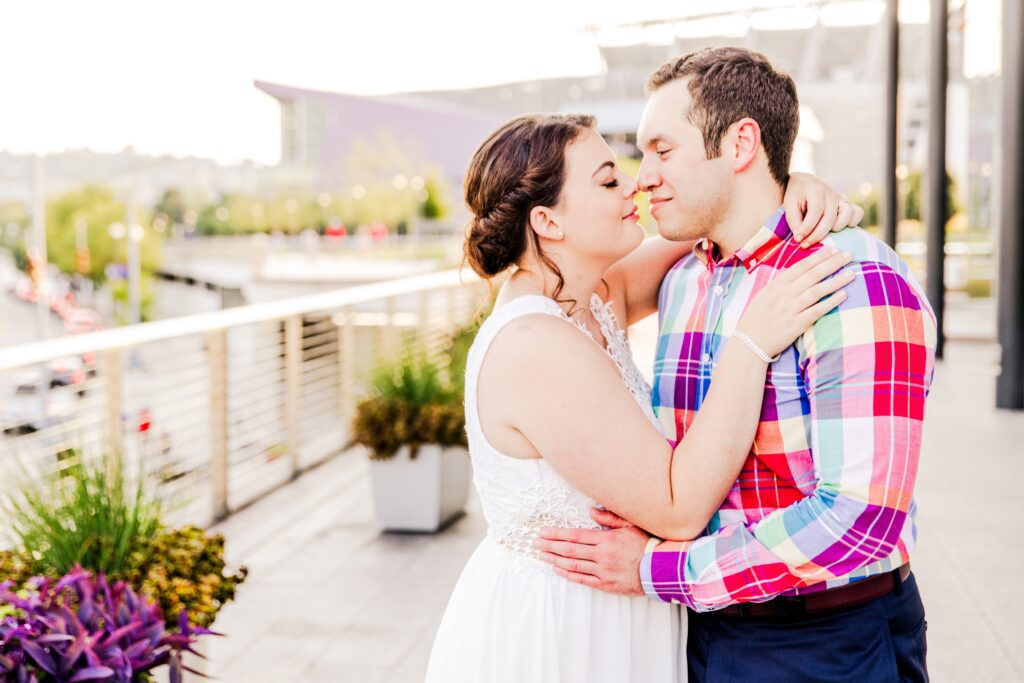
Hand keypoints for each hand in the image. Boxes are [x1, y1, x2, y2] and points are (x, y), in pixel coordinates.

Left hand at [533, 508, 648, 596]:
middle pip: (569, 550)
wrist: (661, 569)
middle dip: (550, 546)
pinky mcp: (606, 584)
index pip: (575, 536)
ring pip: (573, 565)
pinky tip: (557, 569)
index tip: (543, 532)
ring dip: (554, 560)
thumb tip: (591, 511)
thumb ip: (609, 518)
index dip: (556, 534)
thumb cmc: (646, 544)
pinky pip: (582, 579)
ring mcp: (603, 571)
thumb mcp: (631, 525)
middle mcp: (602, 556)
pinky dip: (568, 574)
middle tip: (535, 543)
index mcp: (607, 539)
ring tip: (541, 555)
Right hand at [736, 247, 854, 357]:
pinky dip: (830, 302)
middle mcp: (784, 294)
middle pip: (813, 275)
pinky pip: (817, 310)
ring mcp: (790, 309)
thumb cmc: (756, 319)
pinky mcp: (796, 324)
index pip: (801, 266)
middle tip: (849, 255)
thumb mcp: (763, 296)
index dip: (818, 257)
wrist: (748, 343)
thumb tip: (792, 271)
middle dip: (832, 263)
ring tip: (852, 273)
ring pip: (817, 290)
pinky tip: (843, 295)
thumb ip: (779, 284)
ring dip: (836, 280)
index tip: (833, 250)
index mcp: (776, 285)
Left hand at [784, 172, 864, 247]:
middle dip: (817, 235)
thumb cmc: (796, 195)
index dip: (807, 228)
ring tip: (822, 233)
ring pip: (848, 215)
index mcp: (815, 190)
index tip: (798, 239)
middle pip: (830, 218)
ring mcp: (841, 199)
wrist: (805, 183)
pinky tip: (836, 228)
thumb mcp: (789, 204)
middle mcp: (831, 194)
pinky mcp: (847, 204)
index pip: (815, 212)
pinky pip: (858, 213)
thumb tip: (800, 237)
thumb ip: (793, 220)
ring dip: (836, 228)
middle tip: (805, 245)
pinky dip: (851, 223)